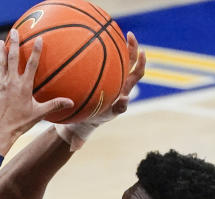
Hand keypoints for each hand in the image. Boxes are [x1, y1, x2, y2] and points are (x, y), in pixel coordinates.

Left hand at [0, 29, 73, 154]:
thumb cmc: (19, 124)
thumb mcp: (39, 114)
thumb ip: (54, 105)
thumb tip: (71, 103)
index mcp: (24, 86)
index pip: (32, 64)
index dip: (36, 50)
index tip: (38, 38)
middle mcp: (11, 82)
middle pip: (12, 58)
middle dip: (14, 43)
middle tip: (14, 32)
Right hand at [55, 31, 145, 150]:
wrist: (89, 117)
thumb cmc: (84, 124)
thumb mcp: (80, 132)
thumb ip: (79, 140)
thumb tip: (75, 148)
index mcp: (116, 104)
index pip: (123, 102)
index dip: (125, 100)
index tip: (124, 97)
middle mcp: (122, 90)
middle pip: (135, 74)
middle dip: (139, 62)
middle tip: (139, 50)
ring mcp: (119, 79)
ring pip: (128, 62)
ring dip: (131, 48)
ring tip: (128, 35)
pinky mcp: (112, 72)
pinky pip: (116, 56)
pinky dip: (115, 47)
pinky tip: (109, 34)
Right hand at [101, 30, 146, 122]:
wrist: (88, 116)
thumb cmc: (100, 115)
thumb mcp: (109, 114)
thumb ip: (119, 109)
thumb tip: (125, 100)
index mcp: (126, 86)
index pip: (138, 71)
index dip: (142, 61)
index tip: (142, 50)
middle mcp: (121, 79)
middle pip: (130, 59)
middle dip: (132, 46)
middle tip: (128, 34)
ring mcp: (111, 77)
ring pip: (118, 59)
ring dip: (118, 46)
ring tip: (113, 33)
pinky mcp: (100, 77)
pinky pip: (103, 62)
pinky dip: (103, 53)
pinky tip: (94, 45)